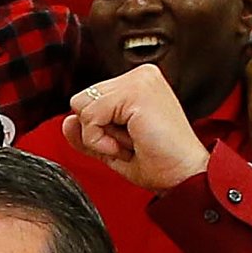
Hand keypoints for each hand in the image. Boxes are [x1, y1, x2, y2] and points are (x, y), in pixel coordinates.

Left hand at [66, 63, 211, 192]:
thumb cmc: (160, 164)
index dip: (100, 129)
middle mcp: (140, 76)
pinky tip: (130, 143)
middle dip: (99, 131)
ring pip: (82, 107)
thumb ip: (88, 133)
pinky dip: (102, 140)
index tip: (132, 141)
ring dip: (101, 137)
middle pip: (82, 100)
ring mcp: (139, 80)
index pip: (91, 100)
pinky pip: (90, 117)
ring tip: (133, 142)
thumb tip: (67, 121)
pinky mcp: (136, 92)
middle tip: (132, 143)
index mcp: (138, 83)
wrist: (184, 176)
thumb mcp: (112, 148)